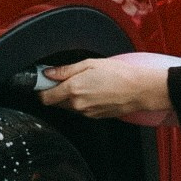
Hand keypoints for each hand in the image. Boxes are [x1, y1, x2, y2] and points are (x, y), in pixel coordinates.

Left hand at [38, 57, 172, 122]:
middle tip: (67, 78)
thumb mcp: (90, 63)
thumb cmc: (119, 74)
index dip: (41, 89)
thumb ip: (66, 69)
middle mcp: (77, 104)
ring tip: (86, 83)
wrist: (139, 90)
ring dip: (70, 97)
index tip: (44, 82)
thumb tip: (49, 73)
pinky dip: (83, 101)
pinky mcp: (95, 117)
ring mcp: (86, 113)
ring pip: (69, 106)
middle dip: (57, 91)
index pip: (45, 97)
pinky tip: (94, 91)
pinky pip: (81, 109)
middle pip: (55, 102)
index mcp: (73, 89)